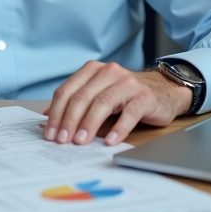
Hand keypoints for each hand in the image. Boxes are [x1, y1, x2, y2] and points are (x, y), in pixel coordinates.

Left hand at [42, 62, 193, 146]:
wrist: (163, 90)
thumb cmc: (126, 96)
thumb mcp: (98, 94)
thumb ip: (75, 103)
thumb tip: (46, 121)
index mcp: (92, 70)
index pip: (67, 91)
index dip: (56, 113)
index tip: (50, 134)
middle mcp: (109, 72)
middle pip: (82, 97)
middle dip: (69, 120)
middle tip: (62, 140)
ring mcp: (128, 83)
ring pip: (103, 103)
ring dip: (89, 124)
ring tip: (81, 141)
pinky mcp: (145, 97)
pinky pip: (129, 113)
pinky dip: (118, 128)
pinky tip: (110, 141)